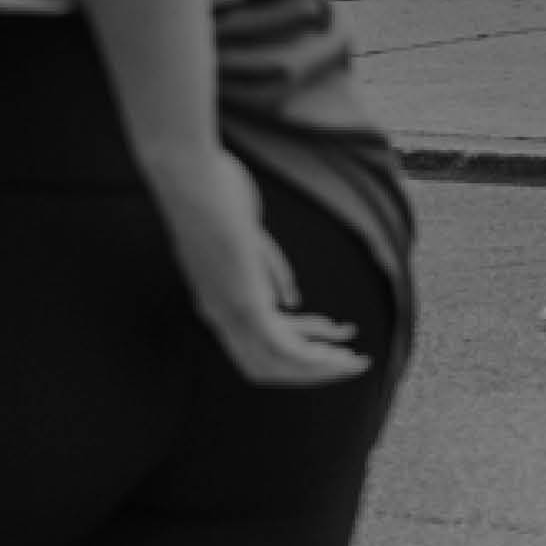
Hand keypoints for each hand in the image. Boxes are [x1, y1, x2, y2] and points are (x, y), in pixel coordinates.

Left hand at [153, 145, 370, 387]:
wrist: (188, 176)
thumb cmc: (214, 193)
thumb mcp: (247, 237)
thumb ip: (269, 272)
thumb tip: (291, 303)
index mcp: (217, 298)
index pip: (258, 341)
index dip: (298, 347)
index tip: (333, 336)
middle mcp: (219, 313)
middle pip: (266, 366)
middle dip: (311, 369)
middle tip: (351, 361)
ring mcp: (229, 311)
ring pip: (278, 365)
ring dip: (321, 369)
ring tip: (357, 363)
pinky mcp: (243, 303)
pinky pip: (283, 349)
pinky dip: (314, 360)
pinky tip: (341, 356)